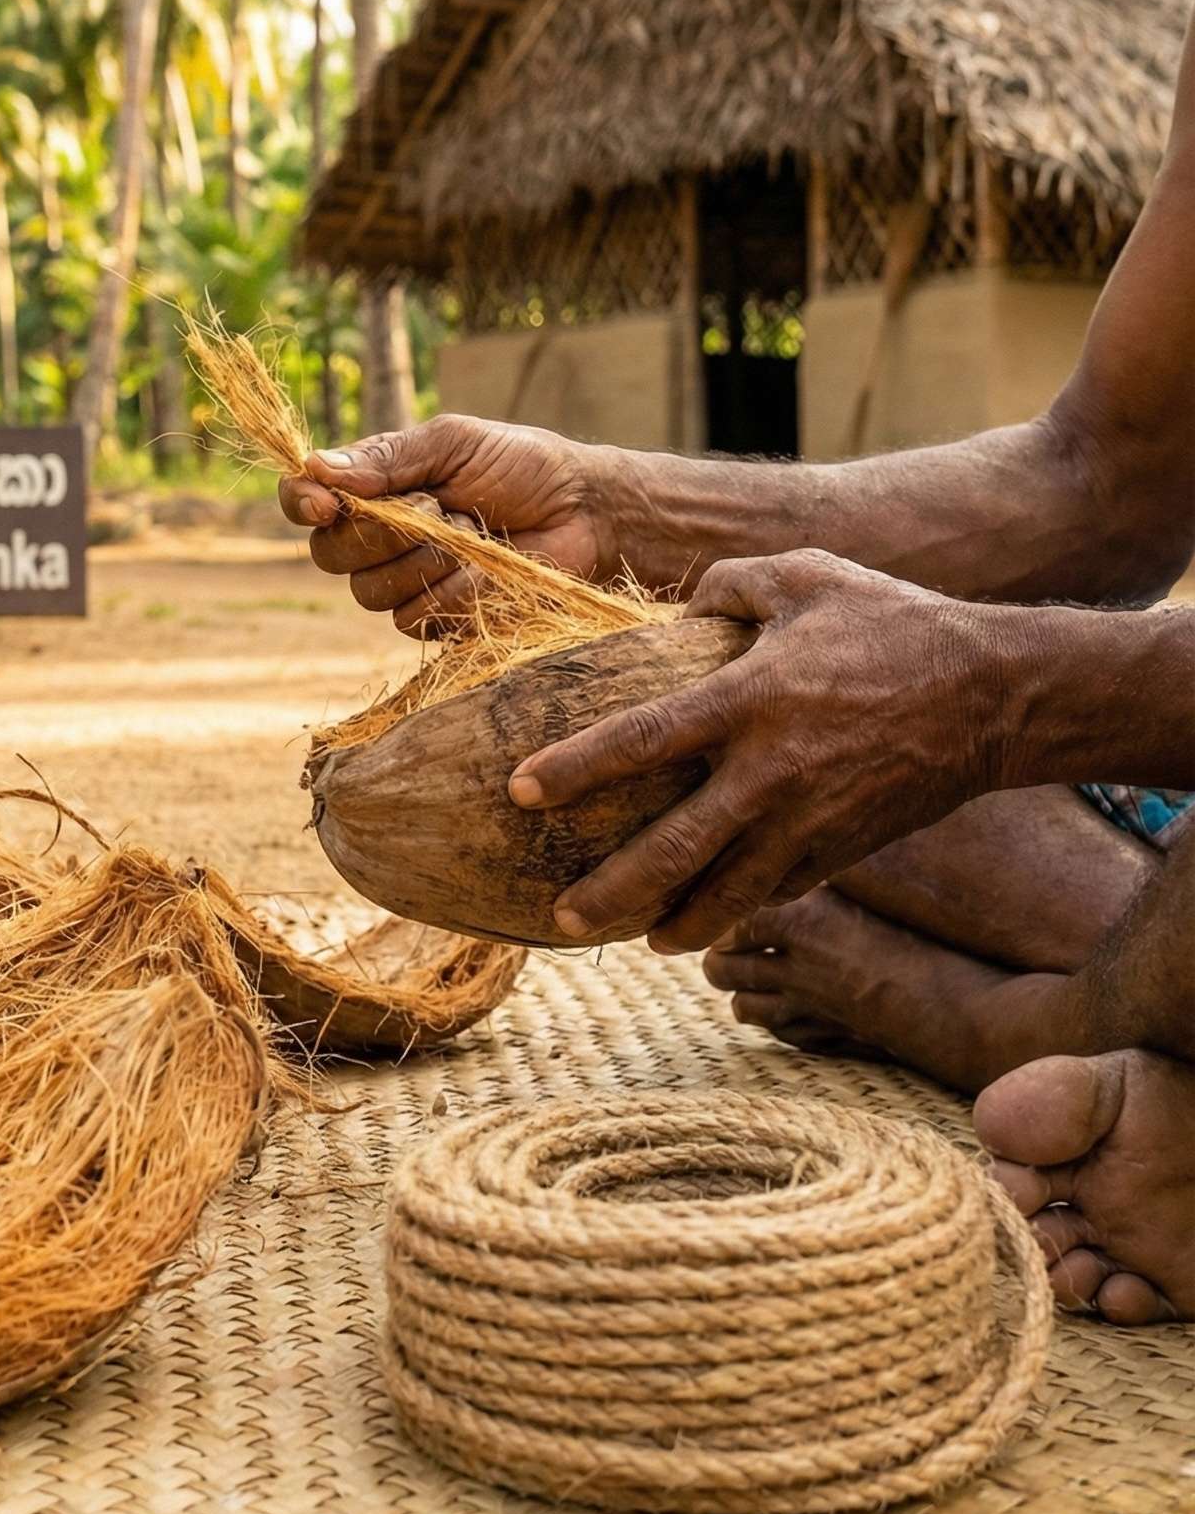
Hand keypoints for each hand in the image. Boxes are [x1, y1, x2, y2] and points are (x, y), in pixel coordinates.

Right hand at [278, 415, 611, 636]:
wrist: (586, 516)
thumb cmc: (523, 467)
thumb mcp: (454, 443)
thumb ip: (388, 457)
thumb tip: (315, 465)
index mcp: (373, 486)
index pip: (304, 499)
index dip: (302, 503)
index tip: (327, 504)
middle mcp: (377, 538)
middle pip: (329, 554)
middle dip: (381, 534)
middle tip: (438, 506)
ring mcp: (404, 583)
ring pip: (370, 593)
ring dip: (426, 561)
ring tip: (474, 533)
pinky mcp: (436, 621)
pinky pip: (415, 618)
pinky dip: (456, 590)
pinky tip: (488, 569)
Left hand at [507, 549, 1016, 951]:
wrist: (994, 695)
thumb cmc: (892, 623)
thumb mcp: (804, 575)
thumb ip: (728, 585)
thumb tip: (680, 611)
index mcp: (749, 698)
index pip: (641, 739)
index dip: (575, 768)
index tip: (518, 790)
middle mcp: (772, 772)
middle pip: (674, 849)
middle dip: (612, 891)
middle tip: (562, 917)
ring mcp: (811, 821)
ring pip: (728, 894)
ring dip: (676, 924)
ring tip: (633, 939)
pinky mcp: (843, 849)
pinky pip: (777, 891)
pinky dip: (739, 910)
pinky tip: (706, 919)